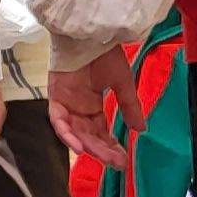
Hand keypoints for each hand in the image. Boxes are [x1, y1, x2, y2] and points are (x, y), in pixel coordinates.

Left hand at [46, 44, 134, 169]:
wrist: (89, 32)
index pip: (101, 132)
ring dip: (88, 146)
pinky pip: (58, 121)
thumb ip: (129, 106)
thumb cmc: (104, 52)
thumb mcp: (122, 82)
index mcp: (92, 105)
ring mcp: (65, 103)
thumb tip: (142, 130)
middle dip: (103, 151)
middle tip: (117, 163)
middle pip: (89, 136)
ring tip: (104, 158)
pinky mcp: (55, 97)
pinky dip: (67, 134)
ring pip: (75, 132)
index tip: (123, 159)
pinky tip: (78, 147)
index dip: (111, 146)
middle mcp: (78, 108)